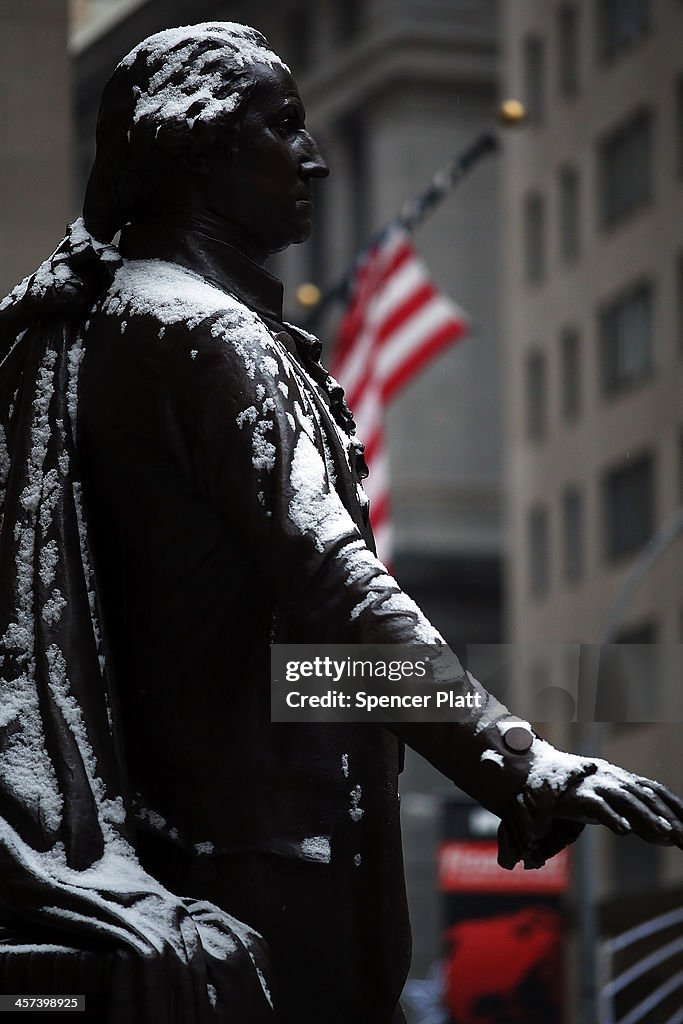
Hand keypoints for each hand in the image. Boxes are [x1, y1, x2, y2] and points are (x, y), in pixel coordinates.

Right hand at [552, 758, 682, 846]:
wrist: (541, 779)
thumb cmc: (583, 794)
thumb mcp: (615, 806)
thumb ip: (640, 819)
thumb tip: (669, 837)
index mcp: (625, 779)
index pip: (657, 791)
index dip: (676, 806)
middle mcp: (615, 779)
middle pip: (646, 796)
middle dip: (668, 816)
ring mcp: (598, 785)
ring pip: (626, 799)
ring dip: (647, 815)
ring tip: (665, 832)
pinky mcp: (579, 796)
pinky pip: (598, 805)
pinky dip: (612, 816)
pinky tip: (625, 831)